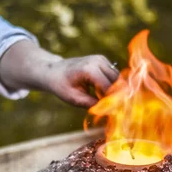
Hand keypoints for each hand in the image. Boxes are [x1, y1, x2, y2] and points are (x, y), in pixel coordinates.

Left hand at [0, 40, 119, 107]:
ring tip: (101, 98)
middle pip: (117, 81)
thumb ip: (92, 104)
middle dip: (116, 95)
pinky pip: (113, 75)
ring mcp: (101, 59)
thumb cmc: (62, 86)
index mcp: (89, 70)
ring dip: (114, 89)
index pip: (109, 88)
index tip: (114, 112)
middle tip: (110, 107)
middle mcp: (97, 61)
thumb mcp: (74, 99)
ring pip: (118, 78)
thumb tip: (110, 110)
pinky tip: (99, 91)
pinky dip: (111, 84)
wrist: (54, 71)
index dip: (113, 101)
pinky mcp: (103, 60)